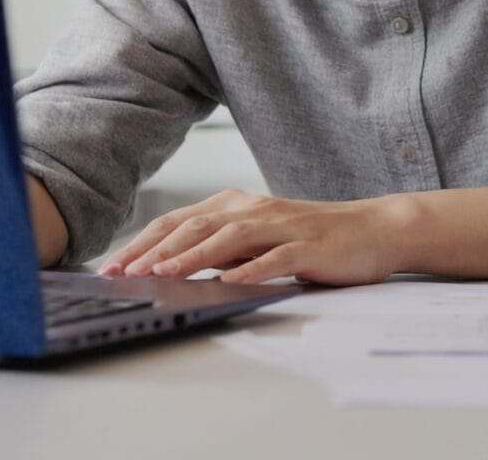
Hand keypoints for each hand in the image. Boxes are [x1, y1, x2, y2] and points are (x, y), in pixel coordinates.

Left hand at [98, 188, 410, 285]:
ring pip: (228, 238)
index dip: (143, 242)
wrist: (374, 230)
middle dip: (154, 250)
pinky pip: (274, 258)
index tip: (112, 266)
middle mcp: (253, 209)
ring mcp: (281, 226)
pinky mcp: (307, 245)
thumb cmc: (313, 239)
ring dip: (192, 257)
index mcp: (237, 206)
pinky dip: (250, 269)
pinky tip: (229, 283)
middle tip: (122, 273)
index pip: (179, 222)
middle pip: (194, 226)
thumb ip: (222, 248)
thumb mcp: (259, 239)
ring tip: (162, 274)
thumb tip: (174, 268)